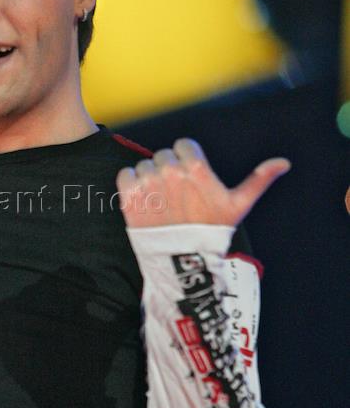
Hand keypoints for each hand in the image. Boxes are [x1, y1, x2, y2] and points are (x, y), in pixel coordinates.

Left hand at [115, 137, 290, 228]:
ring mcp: (148, 184)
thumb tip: (284, 162)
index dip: (187, 161)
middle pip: (164, 155)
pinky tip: (145, 201)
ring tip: (164, 202)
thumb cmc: (213, 231)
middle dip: (170, 170)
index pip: (184, 145)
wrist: (184, 262)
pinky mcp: (129, 198)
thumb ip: (258, 179)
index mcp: (195, 167)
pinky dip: (131, 184)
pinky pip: (125, 175)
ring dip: (151, 179)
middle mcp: (170, 171)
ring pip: (145, 165)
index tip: (192, 179)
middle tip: (179, 195)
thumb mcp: (238, 205)